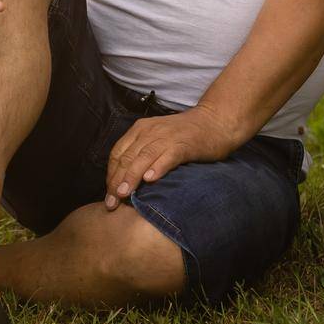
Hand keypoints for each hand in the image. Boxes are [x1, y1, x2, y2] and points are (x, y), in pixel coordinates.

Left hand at [103, 106, 239, 209]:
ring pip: (143, 158)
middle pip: (127, 158)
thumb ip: (143, 153)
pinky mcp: (184, 144)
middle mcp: (149, 131)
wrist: (215, 121)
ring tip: (124, 195)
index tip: (108, 195)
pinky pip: (168, 156)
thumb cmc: (186, 135)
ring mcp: (166, 137)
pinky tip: (151, 180)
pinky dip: (158, 167)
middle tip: (111, 203)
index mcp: (140, 130)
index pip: (118, 153)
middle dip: (116, 181)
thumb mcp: (157, 139)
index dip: (110, 175)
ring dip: (131, 177)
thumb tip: (126, 181)